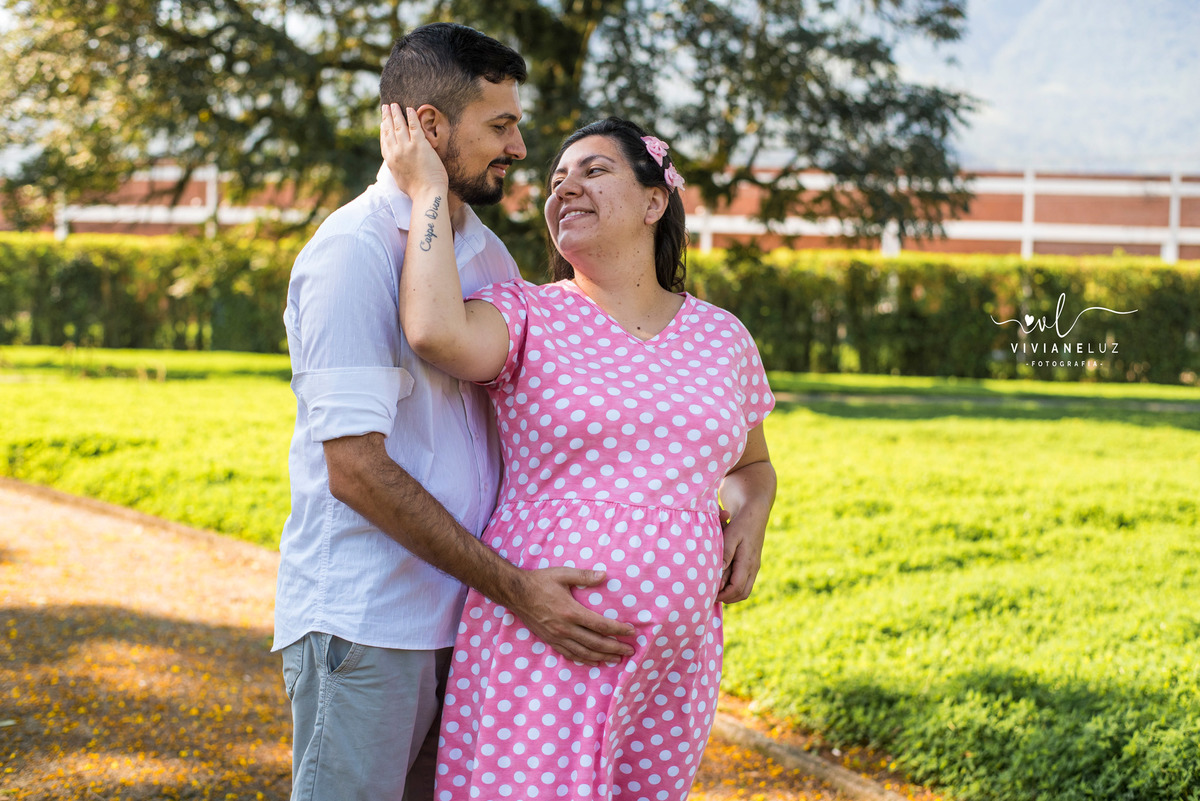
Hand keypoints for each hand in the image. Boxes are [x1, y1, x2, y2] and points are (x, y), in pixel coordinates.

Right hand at [380, 103, 447, 194]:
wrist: (427, 194)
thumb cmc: (417, 191)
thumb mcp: (400, 180)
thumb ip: (398, 169)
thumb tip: (397, 166)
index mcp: (391, 161)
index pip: (384, 141)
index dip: (383, 130)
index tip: (383, 122)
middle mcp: (396, 152)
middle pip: (389, 130)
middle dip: (387, 117)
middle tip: (385, 107)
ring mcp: (407, 148)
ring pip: (399, 126)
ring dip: (396, 114)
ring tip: (394, 105)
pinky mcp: (419, 145)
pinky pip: (414, 126)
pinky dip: (411, 116)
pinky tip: (409, 109)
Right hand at [509, 567, 636, 665]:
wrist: (516, 593)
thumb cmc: (540, 581)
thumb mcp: (562, 574)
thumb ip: (584, 576)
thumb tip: (604, 575)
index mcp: (570, 611)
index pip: (600, 625)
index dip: (618, 630)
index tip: (632, 632)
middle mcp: (565, 628)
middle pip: (596, 643)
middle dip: (615, 648)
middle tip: (630, 651)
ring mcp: (557, 637)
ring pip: (584, 652)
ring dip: (602, 657)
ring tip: (617, 659)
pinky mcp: (550, 640)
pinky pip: (570, 654)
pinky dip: (584, 660)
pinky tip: (594, 662)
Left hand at [716, 507, 764, 603]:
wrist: (755, 514)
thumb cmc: (741, 523)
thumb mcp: (731, 535)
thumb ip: (725, 554)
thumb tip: (718, 574)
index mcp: (748, 562)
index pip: (736, 588)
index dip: (723, 594)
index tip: (709, 593)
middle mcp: (753, 568)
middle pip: (742, 594)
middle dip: (727, 598)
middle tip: (710, 595)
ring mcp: (755, 567)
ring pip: (745, 590)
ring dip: (731, 594)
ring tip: (715, 591)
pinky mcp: (753, 565)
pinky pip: (746, 583)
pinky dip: (735, 587)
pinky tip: (722, 582)